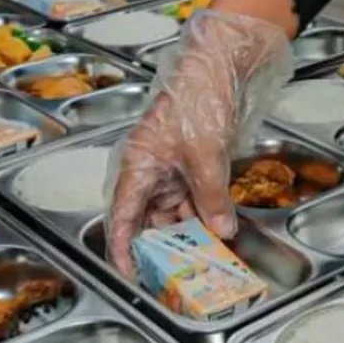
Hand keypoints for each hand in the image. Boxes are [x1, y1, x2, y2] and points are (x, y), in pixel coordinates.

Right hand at [106, 10, 293, 277]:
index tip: (130, 275)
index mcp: (137, 166)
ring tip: (205, 256)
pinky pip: (194, 199)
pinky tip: (219, 231)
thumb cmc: (198, 102)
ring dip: (189, 232)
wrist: (219, 68)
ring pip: (174, 212)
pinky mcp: (192, 166)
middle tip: (179, 273)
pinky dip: (205, 215)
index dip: (123, 249)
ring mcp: (171, 169)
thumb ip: (212, 197)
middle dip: (163, 245)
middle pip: (148, 219)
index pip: (122, 218)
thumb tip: (221, 231)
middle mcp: (149, 172)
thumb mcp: (206, 156)